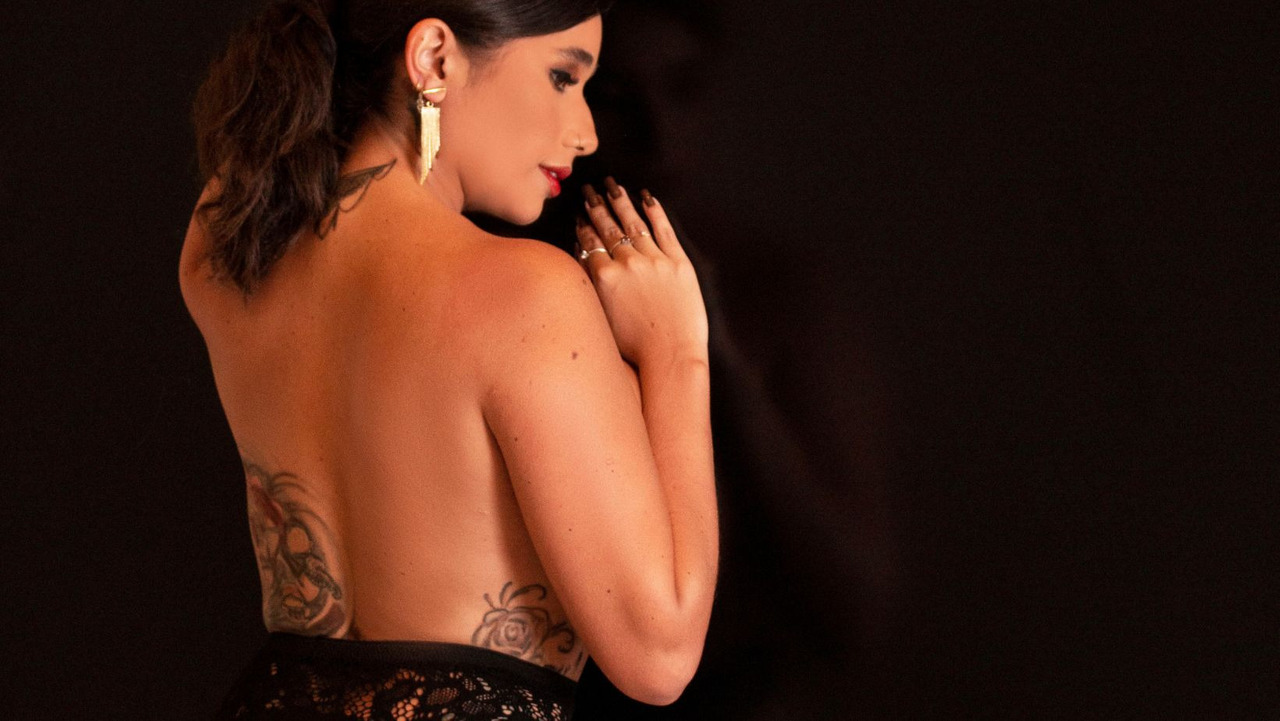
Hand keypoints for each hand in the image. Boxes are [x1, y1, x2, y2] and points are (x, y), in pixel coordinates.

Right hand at [575, 178, 708, 366]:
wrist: (670, 355)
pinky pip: (664, 230)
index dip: (583, 225)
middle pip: (608, 228)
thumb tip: (581, 258)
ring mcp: (655, 260)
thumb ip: (590, 285)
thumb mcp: (600, 316)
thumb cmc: (634, 347)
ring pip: (634, 223)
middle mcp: (627, 263)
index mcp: (604, 277)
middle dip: (597, 205)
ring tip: (613, 186)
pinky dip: (655, 211)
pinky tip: (647, 197)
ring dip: (621, 202)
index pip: (590, 242)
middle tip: (590, 190)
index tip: (579, 213)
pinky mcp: (678, 263)